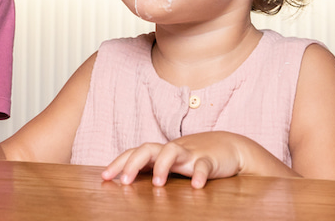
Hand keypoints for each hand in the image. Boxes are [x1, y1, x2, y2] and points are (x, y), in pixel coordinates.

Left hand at [101, 132, 250, 188]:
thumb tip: (128, 180)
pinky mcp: (209, 159)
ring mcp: (190, 153)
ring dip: (162, 166)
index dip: (118, 163)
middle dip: (133, 163)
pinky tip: (197, 187)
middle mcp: (171, 150)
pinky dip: (200, 175)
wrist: (230, 146)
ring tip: (158, 184)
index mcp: (160, 152)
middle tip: (124, 182)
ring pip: (171, 151)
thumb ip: (154, 169)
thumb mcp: (172, 163)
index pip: (133, 153)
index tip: (104, 177)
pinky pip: (203, 165)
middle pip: (147, 148)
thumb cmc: (195, 157)